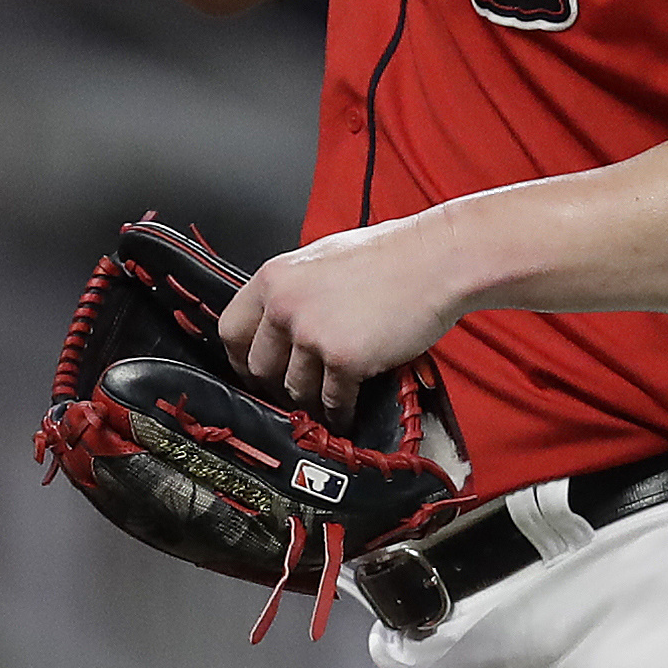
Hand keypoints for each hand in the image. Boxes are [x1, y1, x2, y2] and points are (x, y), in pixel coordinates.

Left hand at [219, 214, 466, 421]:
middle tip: (291, 391)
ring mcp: (313, 334)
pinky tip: (347, 411)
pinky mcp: (345, 359)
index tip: (251, 371)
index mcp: (274, 278)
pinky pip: (332, 400)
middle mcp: (285, 306)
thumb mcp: (320, 260)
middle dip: (275, 384)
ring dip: (311, 399)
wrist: (435, 260)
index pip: (232, 330)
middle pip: (259, 366)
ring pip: (295, 388)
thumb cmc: (388, 256)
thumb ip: (293, 291)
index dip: (240, 358)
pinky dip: (339, 411)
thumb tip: (277, 322)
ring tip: (325, 401)